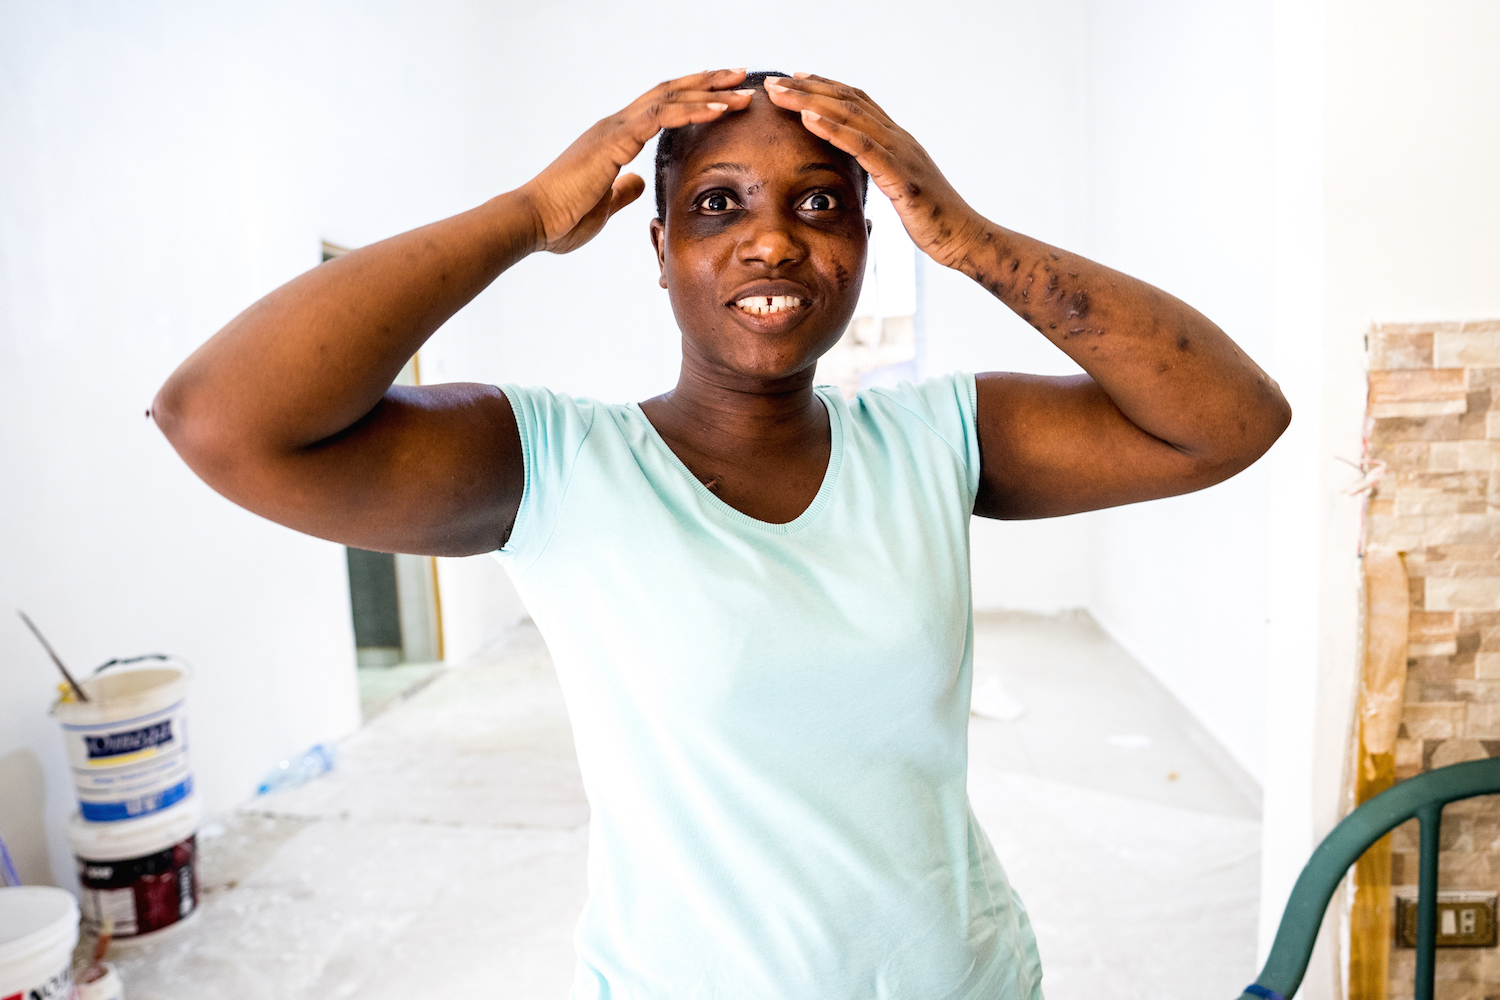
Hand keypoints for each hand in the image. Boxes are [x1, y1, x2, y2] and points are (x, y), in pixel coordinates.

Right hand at [520, 69, 754, 253]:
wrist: (532, 221)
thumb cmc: (561, 219)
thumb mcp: (604, 204)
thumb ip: (622, 190)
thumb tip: (638, 181)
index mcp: (614, 138)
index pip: (660, 108)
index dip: (692, 98)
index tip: (723, 96)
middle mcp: (615, 125)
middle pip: (670, 92)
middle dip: (708, 82)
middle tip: (741, 76)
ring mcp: (614, 129)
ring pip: (670, 98)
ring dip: (710, 92)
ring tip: (742, 89)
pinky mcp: (614, 140)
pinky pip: (661, 116)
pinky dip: (693, 109)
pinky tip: (719, 109)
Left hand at [762, 74, 981, 269]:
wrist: (965, 238)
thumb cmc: (934, 221)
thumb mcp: (902, 191)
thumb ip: (883, 174)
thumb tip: (863, 172)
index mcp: (898, 141)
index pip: (857, 103)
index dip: (825, 88)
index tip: (795, 80)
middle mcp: (899, 139)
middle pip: (849, 101)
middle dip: (809, 88)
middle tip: (775, 80)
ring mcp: (901, 153)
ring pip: (851, 116)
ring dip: (811, 101)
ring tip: (781, 92)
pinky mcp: (901, 176)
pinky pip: (862, 147)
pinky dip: (833, 129)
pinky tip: (807, 119)